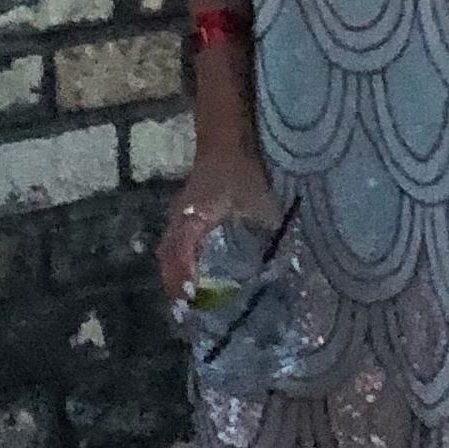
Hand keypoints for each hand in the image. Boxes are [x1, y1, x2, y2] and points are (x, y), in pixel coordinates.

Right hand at [158, 143, 283, 307]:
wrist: (225, 135)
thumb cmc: (241, 168)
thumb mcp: (257, 201)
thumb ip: (265, 230)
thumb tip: (281, 261)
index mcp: (194, 218)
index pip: (181, 255)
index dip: (183, 280)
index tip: (192, 304)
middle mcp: (180, 219)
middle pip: (167, 258)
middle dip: (174, 285)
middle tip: (187, 312)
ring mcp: (180, 214)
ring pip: (168, 250)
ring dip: (174, 274)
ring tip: (188, 299)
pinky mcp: (185, 211)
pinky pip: (175, 242)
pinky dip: (179, 261)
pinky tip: (193, 274)